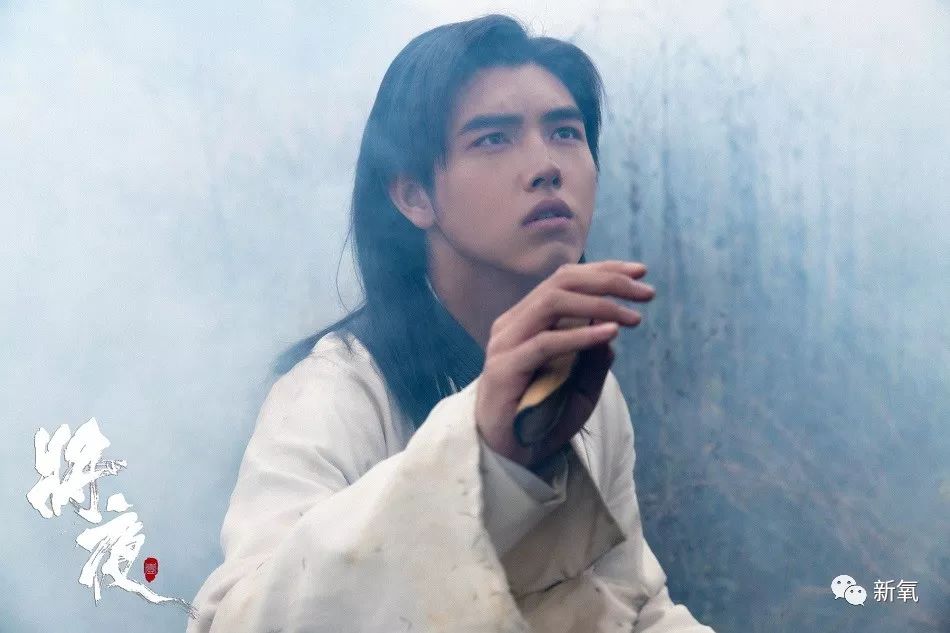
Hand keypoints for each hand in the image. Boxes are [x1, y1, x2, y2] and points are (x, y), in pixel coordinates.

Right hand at [475, 260, 654, 468]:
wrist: (509, 456)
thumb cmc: (542, 418)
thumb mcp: (580, 387)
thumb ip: (593, 359)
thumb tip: (612, 331)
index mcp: (527, 319)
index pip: (565, 280)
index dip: (603, 270)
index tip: (640, 272)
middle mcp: (514, 323)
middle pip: (561, 282)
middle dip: (608, 281)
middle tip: (646, 293)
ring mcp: (506, 343)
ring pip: (553, 303)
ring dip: (598, 304)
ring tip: (632, 317)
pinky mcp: (505, 367)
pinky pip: (545, 342)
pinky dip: (580, 335)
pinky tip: (609, 334)